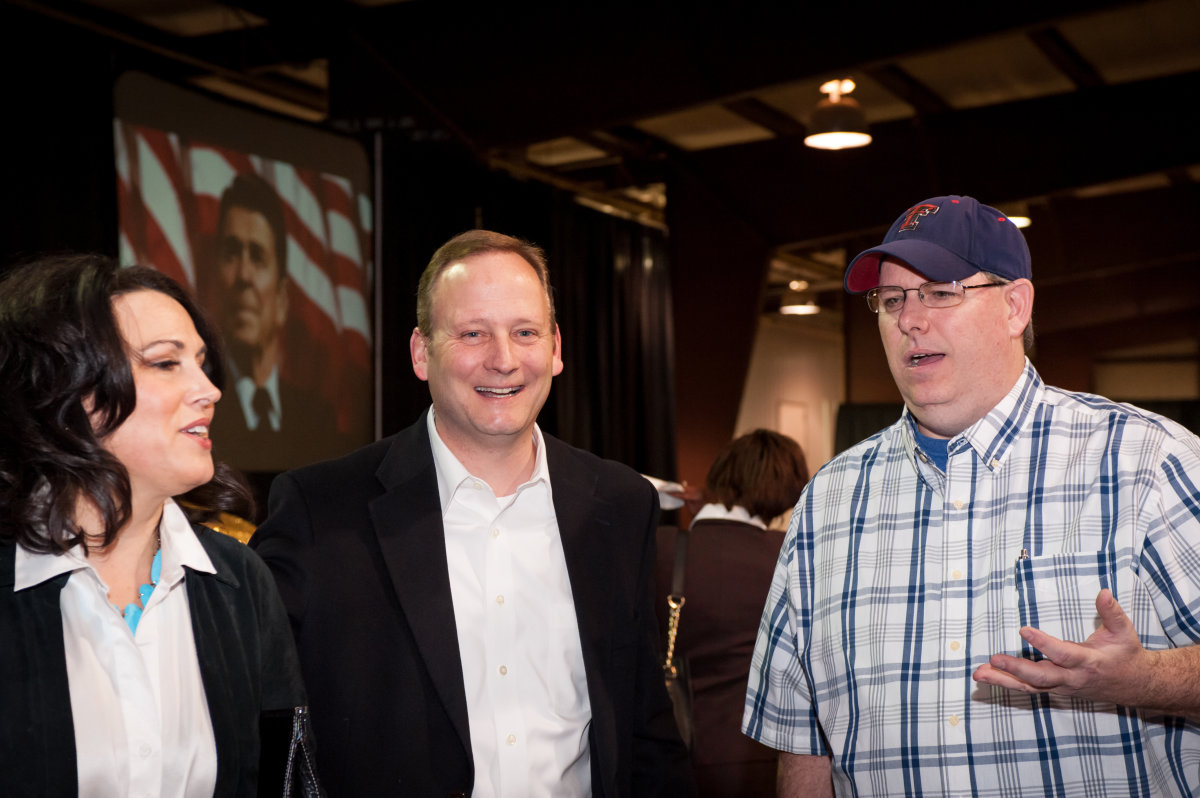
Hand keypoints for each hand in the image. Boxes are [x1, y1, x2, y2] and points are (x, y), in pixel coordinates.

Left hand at [972, 589, 1159, 707]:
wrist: (1135, 686)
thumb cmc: (1126, 655)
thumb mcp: (1124, 632)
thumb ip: (1112, 612)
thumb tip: (1103, 591)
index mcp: (1088, 662)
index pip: (1063, 654)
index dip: (1044, 644)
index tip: (1024, 629)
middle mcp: (1072, 678)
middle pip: (1041, 677)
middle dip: (1016, 669)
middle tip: (994, 658)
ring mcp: (1063, 686)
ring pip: (1030, 687)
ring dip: (1003, 680)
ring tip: (978, 674)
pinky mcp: (1056, 689)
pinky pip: (1029, 688)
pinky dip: (1007, 683)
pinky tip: (987, 676)